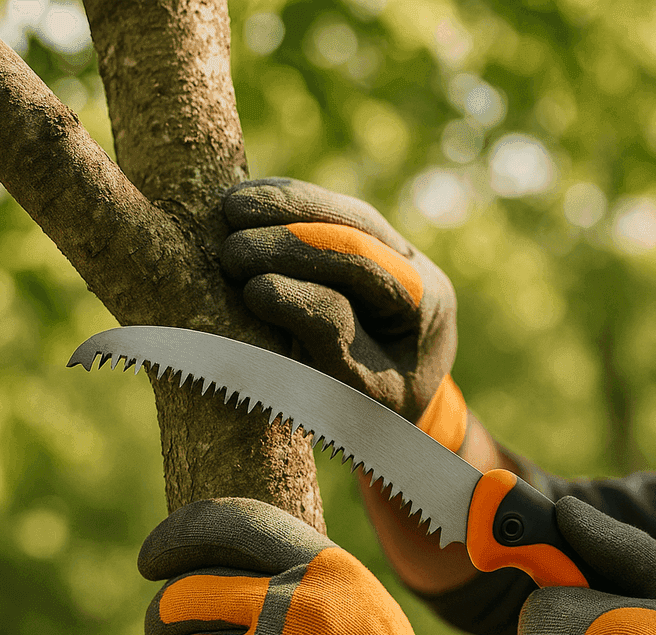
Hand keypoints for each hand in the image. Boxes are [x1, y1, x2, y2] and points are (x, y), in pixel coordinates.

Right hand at [221, 178, 465, 449]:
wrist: (399, 408)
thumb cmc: (377, 410)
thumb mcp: (360, 391)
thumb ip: (326, 340)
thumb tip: (265, 289)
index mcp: (427, 304)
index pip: (366, 267)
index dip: (304, 268)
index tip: (250, 287)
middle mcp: (416, 265)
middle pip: (356, 224)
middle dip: (289, 230)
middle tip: (230, 250)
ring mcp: (393, 245)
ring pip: (340, 208)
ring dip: (282, 203)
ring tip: (228, 208)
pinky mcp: (363, 237)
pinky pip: (324, 209)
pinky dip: (282, 203)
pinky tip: (240, 202)